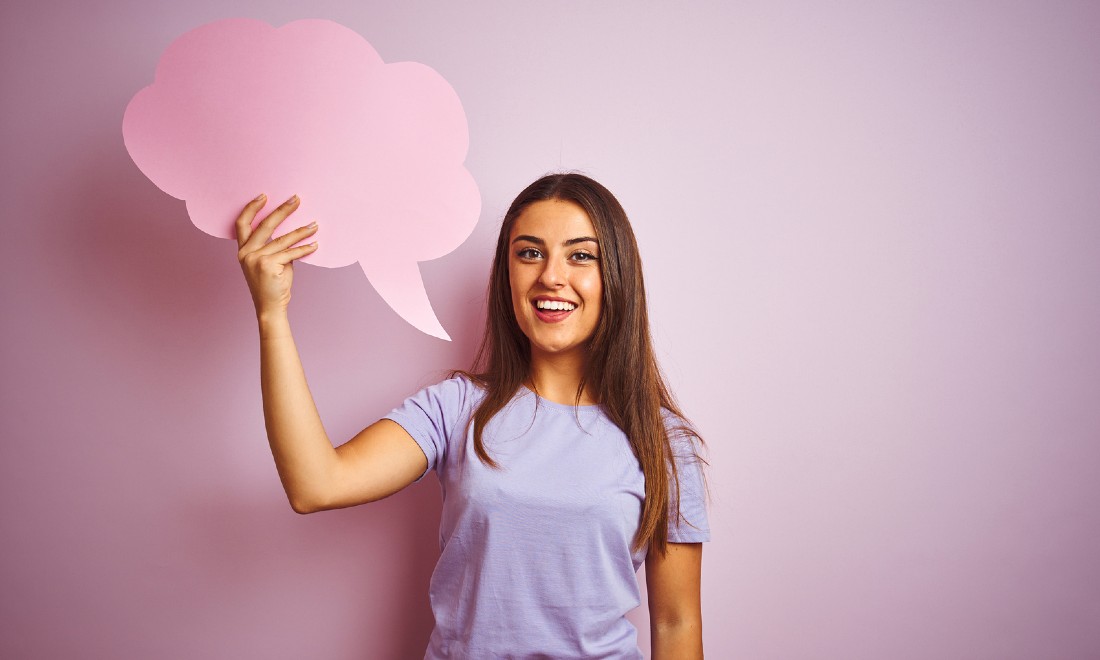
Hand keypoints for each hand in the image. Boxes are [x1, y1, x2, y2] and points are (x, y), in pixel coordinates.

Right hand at [235, 194, 318, 316]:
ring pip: (283, 240)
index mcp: (243, 250)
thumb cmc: (272, 285)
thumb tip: (293, 232)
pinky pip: (291, 253)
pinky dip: (305, 249)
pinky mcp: (268, 265)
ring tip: (314, 225)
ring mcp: (256, 259)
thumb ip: (276, 247)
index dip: (252, 208)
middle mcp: (246, 253)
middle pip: (265, 225)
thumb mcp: (269, 262)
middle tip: (296, 199)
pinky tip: (314, 245)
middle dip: (282, 210)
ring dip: (301, 231)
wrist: (270, 307)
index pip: (242, 224)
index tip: (264, 196)